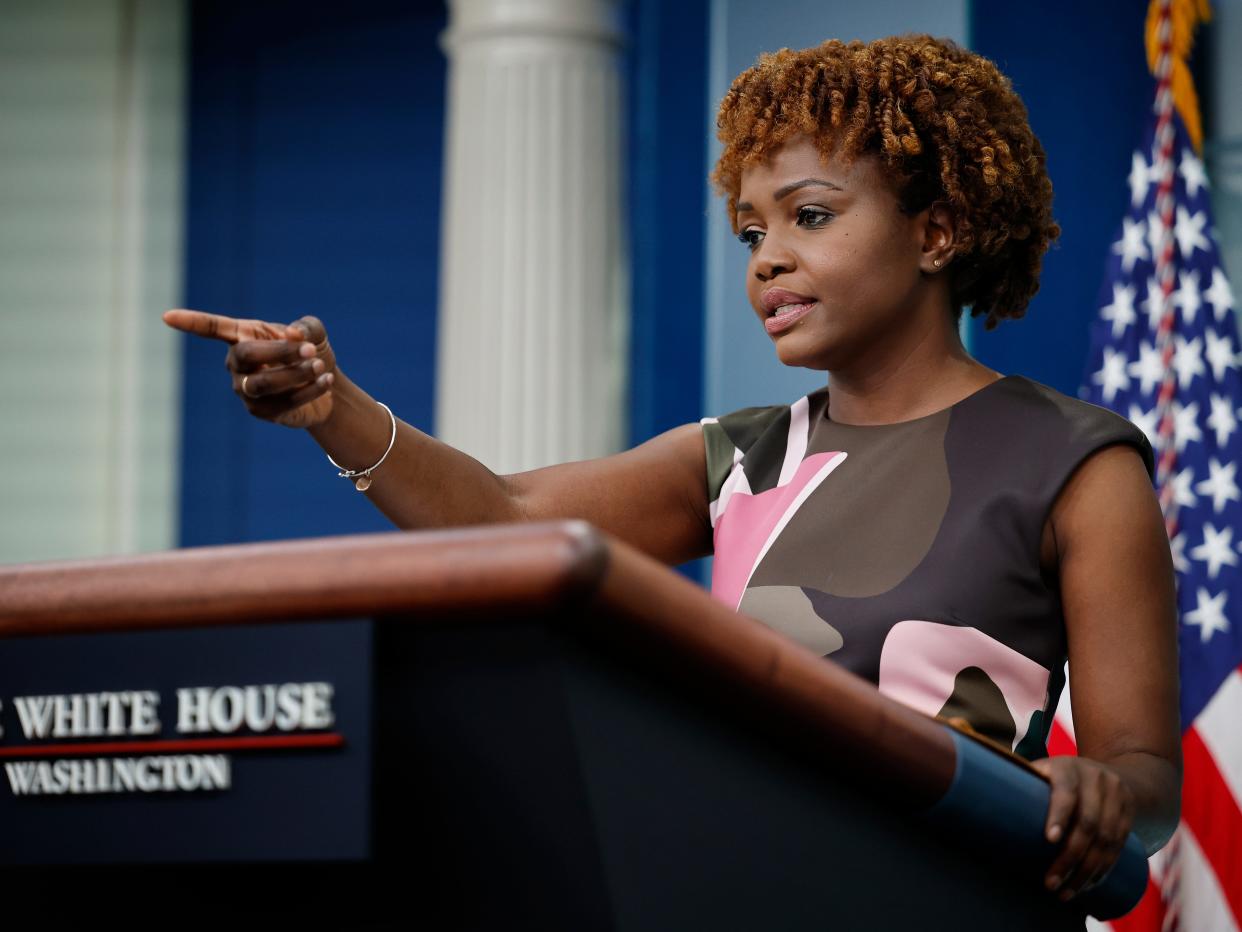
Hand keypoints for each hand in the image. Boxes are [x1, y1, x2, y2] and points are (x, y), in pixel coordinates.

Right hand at [162, 310, 336, 428]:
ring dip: (295, 374)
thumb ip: (306, 328)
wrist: (325, 382)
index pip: (212, 328)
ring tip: (319, 365)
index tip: (166, 316)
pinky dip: (308, 390)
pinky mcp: (262, 412)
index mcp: (242, 337)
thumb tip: (294, 335)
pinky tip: (326, 381)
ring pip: (263, 384)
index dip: (191, 322)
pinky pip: (282, 403)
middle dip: (280, 351)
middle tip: (309, 348)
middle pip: (246, 355)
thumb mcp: (313, 332)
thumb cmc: (312, 350)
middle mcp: (237, 365)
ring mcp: (246, 391)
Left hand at [1030, 755, 1135, 901]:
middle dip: (1069, 857)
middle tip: (1051, 883)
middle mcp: (1096, 779)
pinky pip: (1119, 845)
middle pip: (1087, 823)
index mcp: (1068, 768)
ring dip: (1087, 871)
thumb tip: (980, 806)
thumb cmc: (1059, 777)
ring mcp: (1116, 796)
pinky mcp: (1129, 813)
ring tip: (1067, 892)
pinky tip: (1089, 884)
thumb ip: (1022, 785)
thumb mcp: (1044, 771)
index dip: (1058, 815)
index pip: (1065, 792)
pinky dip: (1104, 868)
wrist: (1111, 770)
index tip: (1049, 840)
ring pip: (1105, 840)